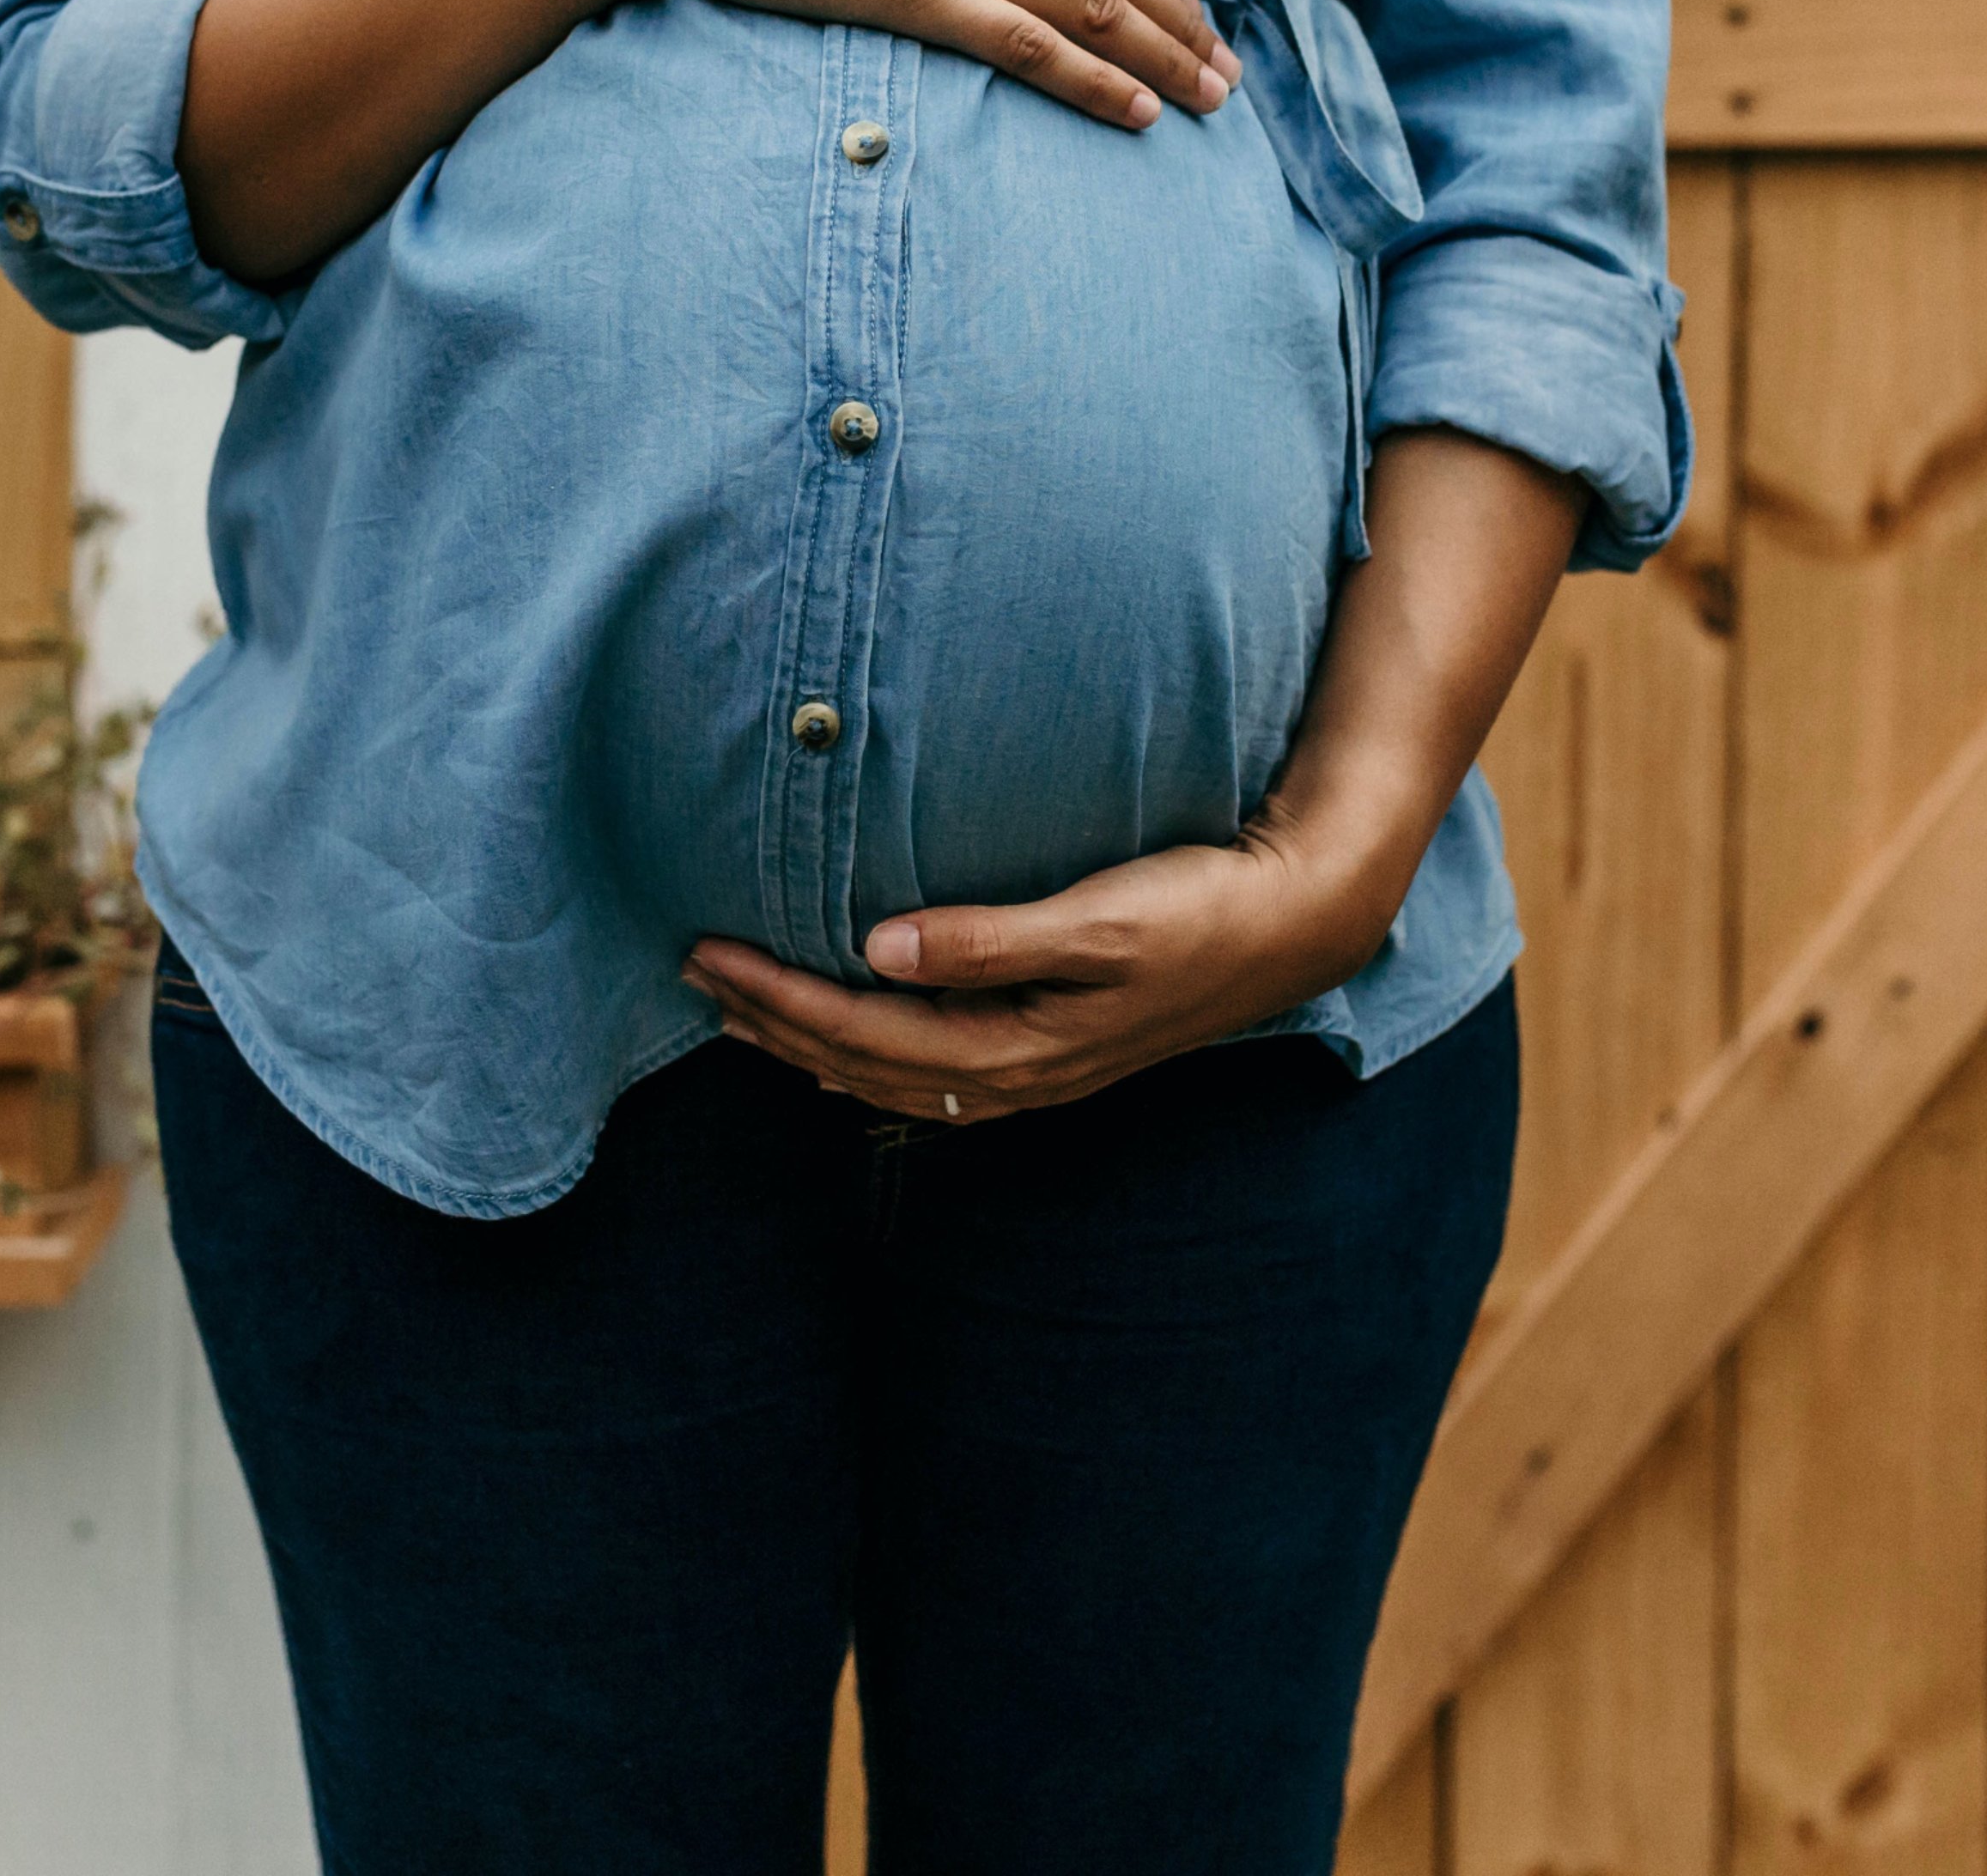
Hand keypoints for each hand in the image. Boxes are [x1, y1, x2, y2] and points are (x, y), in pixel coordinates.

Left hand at [682, 828, 1390, 1124]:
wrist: (1294, 926)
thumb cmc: (1200, 910)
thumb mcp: (1099, 920)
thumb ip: (988, 940)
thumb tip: (876, 949)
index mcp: (1016, 1049)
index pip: (862, 1034)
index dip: (777, 999)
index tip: (707, 952)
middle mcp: (1016, 1076)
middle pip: (861, 1063)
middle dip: (771, 1022)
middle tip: (692, 972)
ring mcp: (1033, 1070)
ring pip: (890, 1073)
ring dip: (807, 1042)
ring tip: (737, 1007)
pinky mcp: (1050, 1047)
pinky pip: (928, 1068)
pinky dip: (866, 1051)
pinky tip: (842, 1030)